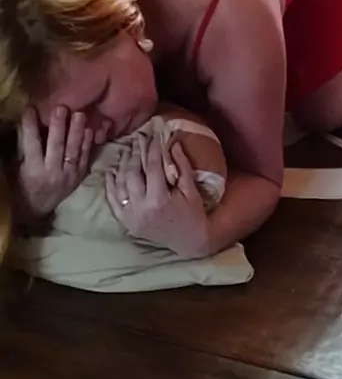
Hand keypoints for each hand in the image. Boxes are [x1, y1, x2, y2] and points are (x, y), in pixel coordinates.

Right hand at [16, 106, 93, 218]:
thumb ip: (24, 146)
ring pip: (74, 151)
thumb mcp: (19, 166)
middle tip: (61, 107)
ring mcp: (68, 176)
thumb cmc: (23, 184)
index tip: (30, 109)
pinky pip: (85, 158)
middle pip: (57, 146)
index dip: (31, 127)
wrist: (38, 208)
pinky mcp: (79, 176)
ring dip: (77, 131)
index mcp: (33, 171)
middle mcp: (52, 173)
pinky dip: (88, 143)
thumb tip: (26, 121)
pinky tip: (90, 129)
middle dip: (59, 126)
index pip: (32, 145)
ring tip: (79, 114)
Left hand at [105, 136, 209, 258]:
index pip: (152, 167)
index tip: (154, 136)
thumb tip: (172, 143)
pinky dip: (110, 186)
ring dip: (122, 166)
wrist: (189, 242)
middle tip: (138, 139)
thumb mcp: (191, 189)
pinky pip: (114, 202)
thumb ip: (182, 165)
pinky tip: (110, 172)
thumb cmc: (193, 214)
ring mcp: (131, 217)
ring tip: (127, 151)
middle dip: (135, 153)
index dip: (153, 148)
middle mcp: (141, 208)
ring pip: (120, 185)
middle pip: (132, 174)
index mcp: (159, 199)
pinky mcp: (127, 223)